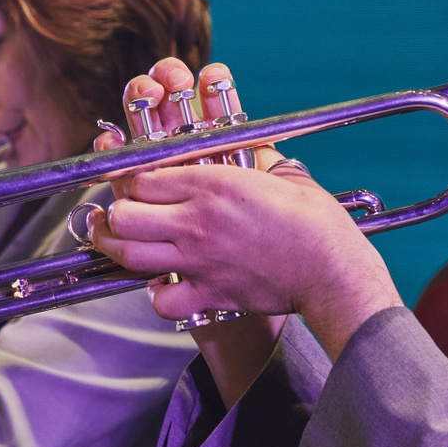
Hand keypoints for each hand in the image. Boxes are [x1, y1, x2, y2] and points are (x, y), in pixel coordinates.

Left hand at [89, 59, 403, 382]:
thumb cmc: (315, 221)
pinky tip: (162, 281)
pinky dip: (155, 293)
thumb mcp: (280, 173)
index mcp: (212, 185)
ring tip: (117, 241)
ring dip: (117, 247)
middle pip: (123, 214)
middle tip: (118, 211)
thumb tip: (234, 147)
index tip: (137, 181)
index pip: (141, 176)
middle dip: (115, 211)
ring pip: (128, 254)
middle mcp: (196, 222)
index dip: (132, 177)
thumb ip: (250, 157)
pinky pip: (161, 299)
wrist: (331, 270)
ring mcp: (198, 260)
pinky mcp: (209, 293)